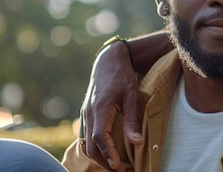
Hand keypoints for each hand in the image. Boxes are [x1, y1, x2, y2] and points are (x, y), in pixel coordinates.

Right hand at [80, 41, 144, 171]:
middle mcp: (89, 114)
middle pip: (91, 146)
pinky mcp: (87, 114)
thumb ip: (132, 119)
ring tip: (115, 165)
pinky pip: (87, 136)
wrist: (108, 61)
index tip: (120, 167)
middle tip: (120, 171)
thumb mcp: (132, 95)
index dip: (109, 155)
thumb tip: (137, 142)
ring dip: (100, 156)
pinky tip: (107, 152)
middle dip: (104, 162)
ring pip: (87, 143)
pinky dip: (96, 147)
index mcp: (100, 109)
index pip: (101, 138)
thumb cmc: (122, 76)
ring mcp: (85, 114)